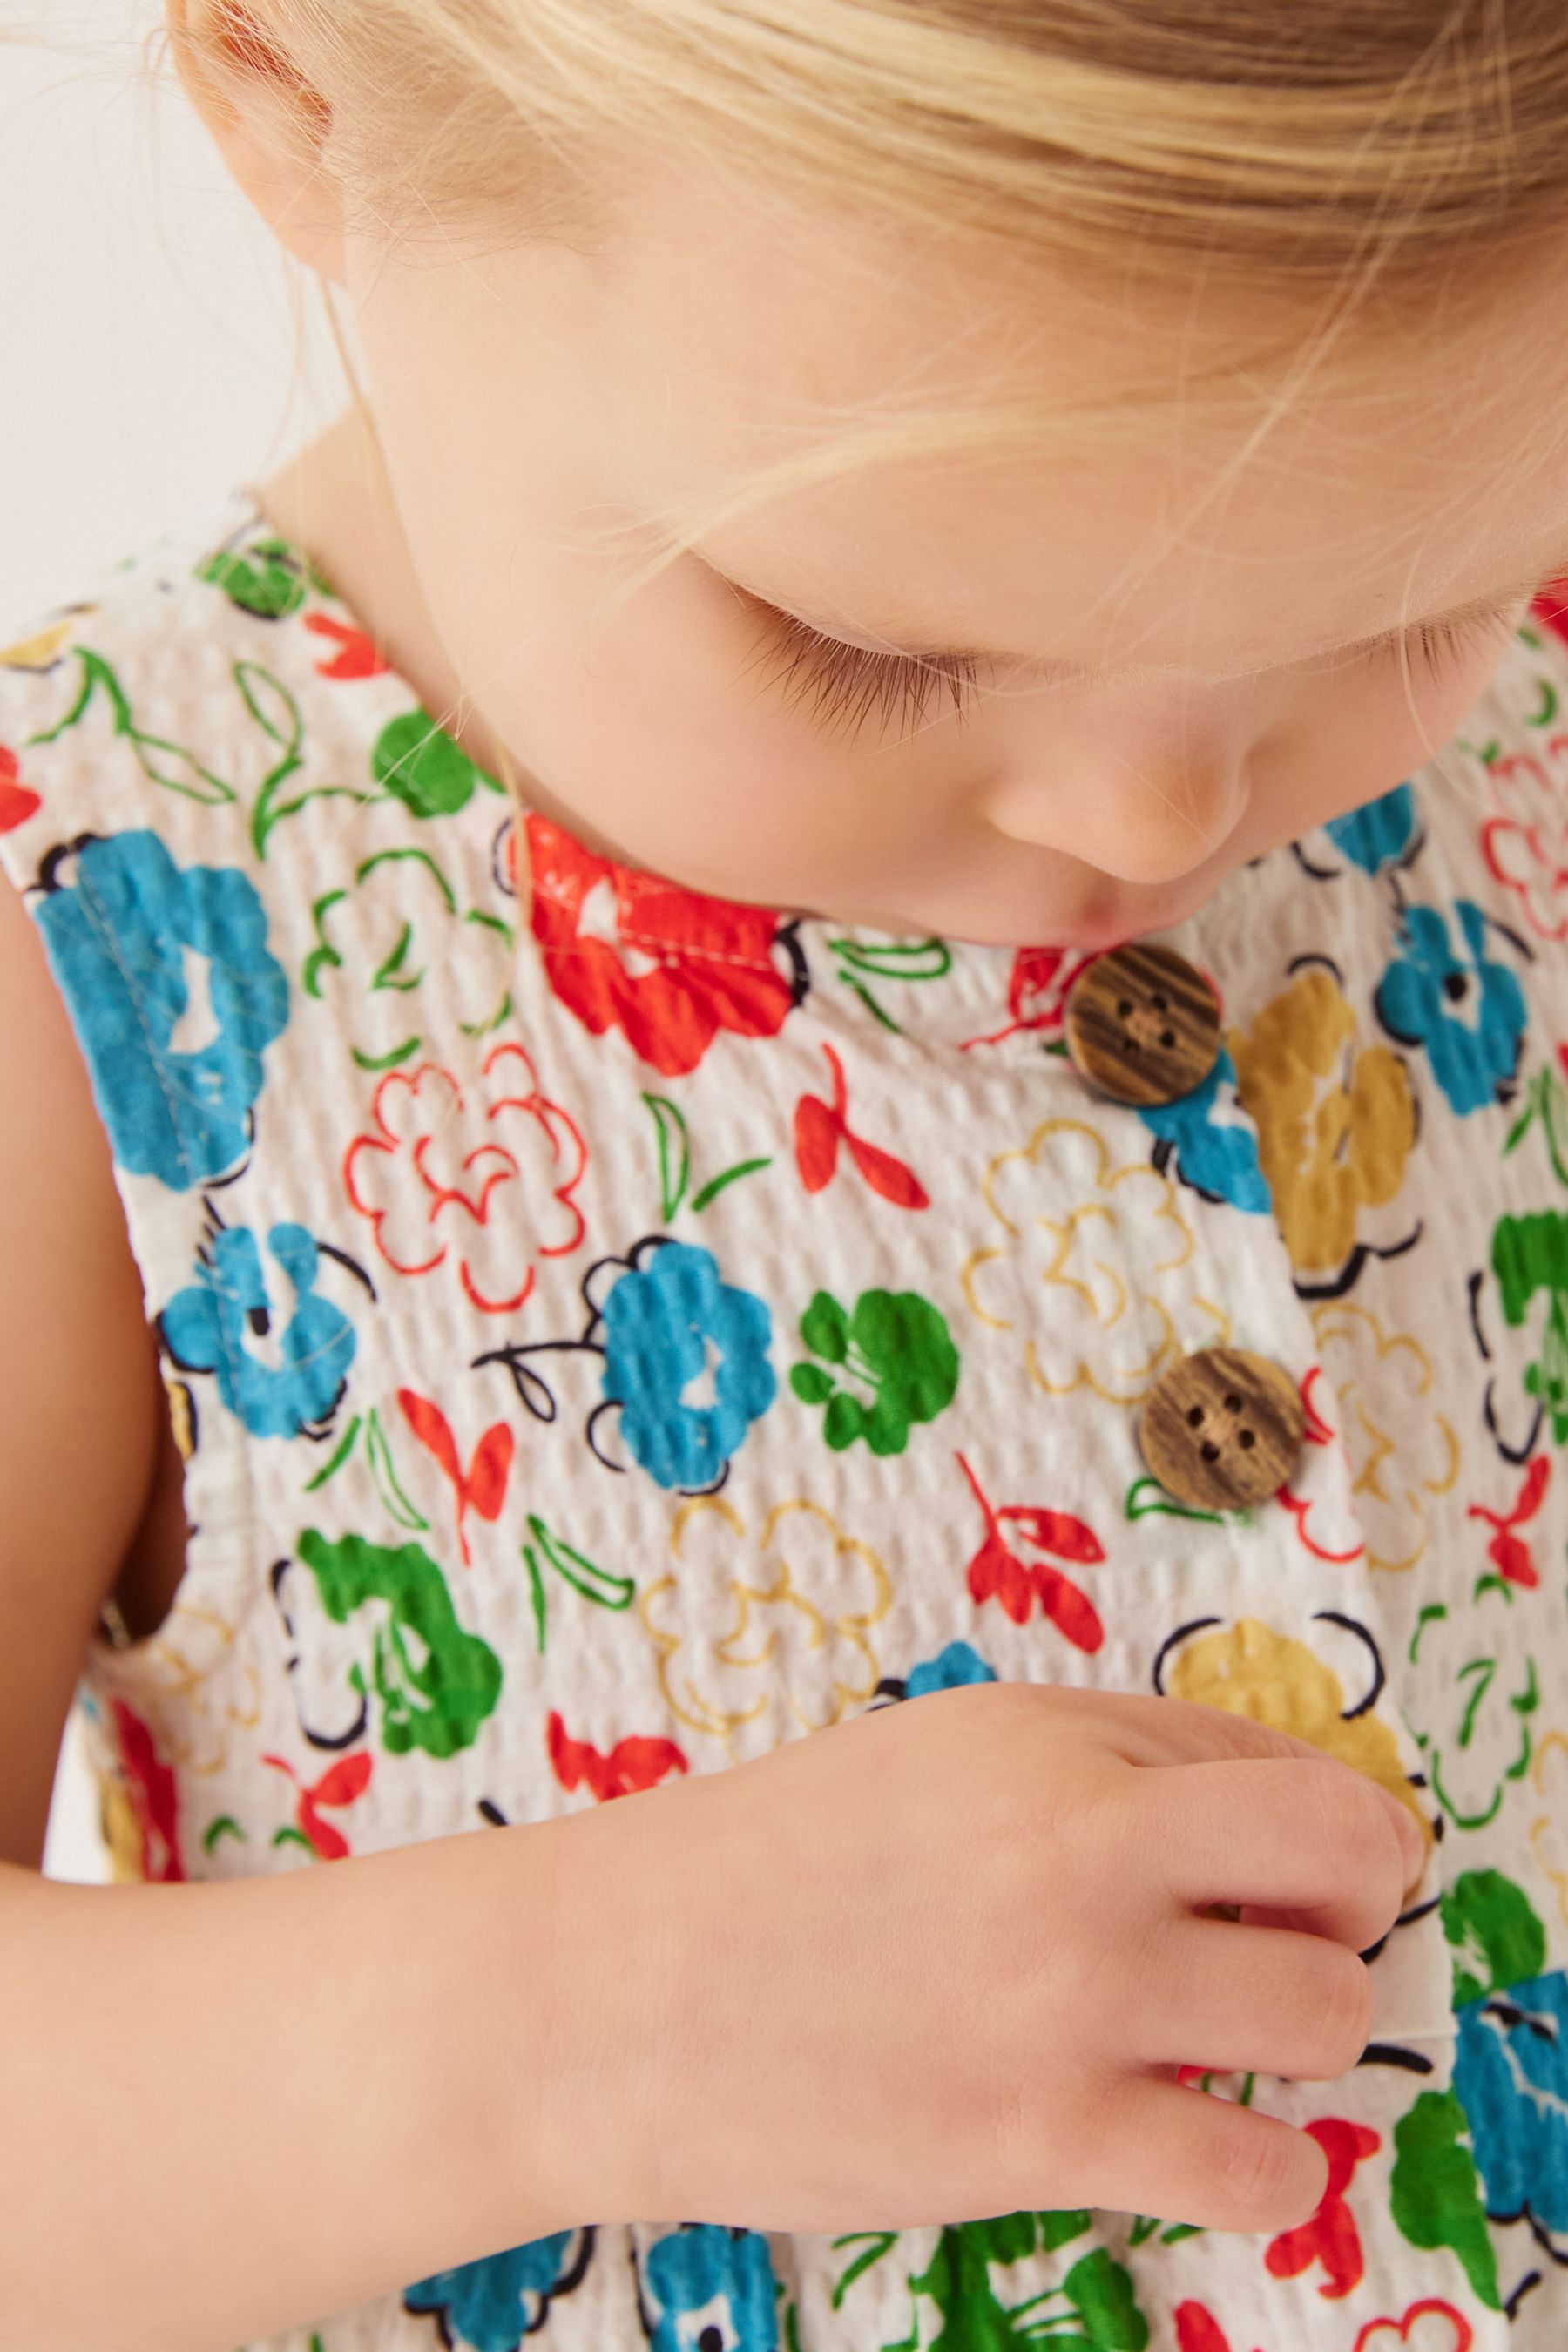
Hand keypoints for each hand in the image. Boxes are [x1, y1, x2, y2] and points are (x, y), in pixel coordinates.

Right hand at [587, 1681, 1427, 2237]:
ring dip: (1301, 2040)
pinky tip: (1203, 2147)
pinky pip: (1260, 2174)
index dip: (1329, 1829)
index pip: (1284, 1766)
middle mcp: (1080, 1847)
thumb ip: (1097, 1761)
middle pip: (1347, 1866)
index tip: (1313, 1874)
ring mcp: (1069, 1997)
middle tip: (1297, 1949)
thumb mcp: (933, 1754)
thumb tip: (1257, 1813)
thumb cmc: (759, 1867)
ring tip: (1224, 2050)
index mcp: (1050, 1740)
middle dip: (1352, 1912)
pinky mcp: (1042, 2139)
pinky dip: (1264, 2170)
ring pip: (1323, 2015)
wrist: (606, 1995)